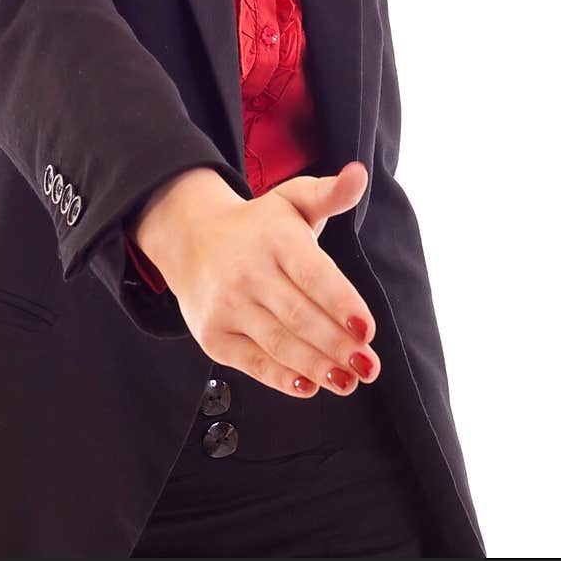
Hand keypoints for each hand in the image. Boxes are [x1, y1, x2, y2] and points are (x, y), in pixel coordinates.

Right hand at [132, 161, 379, 399]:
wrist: (191, 238)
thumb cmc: (258, 224)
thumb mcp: (293, 200)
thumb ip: (331, 194)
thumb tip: (359, 174)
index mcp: (274, 236)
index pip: (312, 274)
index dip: (341, 302)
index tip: (367, 328)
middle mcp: (247, 271)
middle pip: (298, 315)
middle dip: (337, 345)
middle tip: (369, 365)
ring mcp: (227, 305)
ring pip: (278, 343)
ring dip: (317, 366)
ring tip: (348, 380)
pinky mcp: (213, 334)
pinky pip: (252, 362)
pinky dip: (281, 378)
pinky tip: (309, 385)